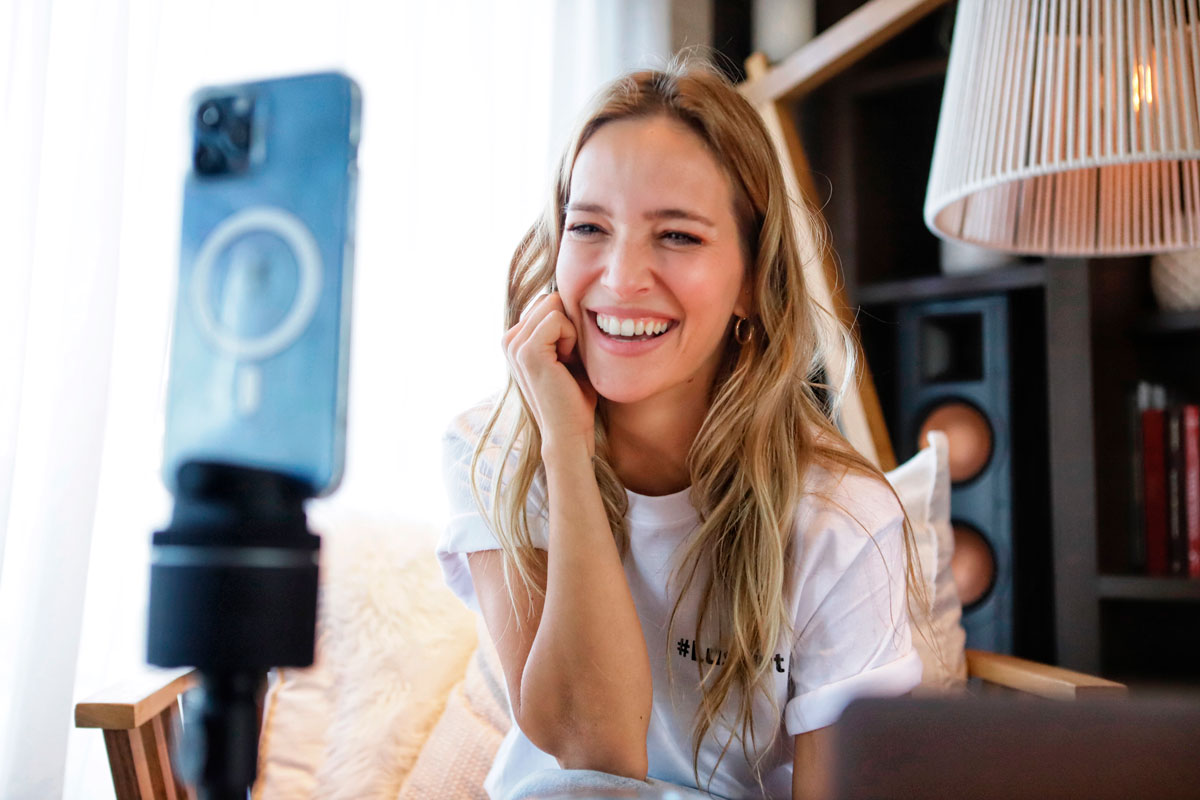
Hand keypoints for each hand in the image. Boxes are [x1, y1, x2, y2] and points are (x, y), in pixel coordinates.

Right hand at [503, 292, 596, 457]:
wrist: (569, 432)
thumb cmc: (574, 397)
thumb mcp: (567, 355)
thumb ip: (562, 328)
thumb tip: (572, 295)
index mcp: (515, 339)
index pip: (547, 302)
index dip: (567, 324)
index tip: (567, 357)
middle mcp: (509, 339)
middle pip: (550, 300)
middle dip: (568, 324)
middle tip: (569, 360)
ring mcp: (514, 344)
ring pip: (553, 305)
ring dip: (571, 332)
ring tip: (567, 363)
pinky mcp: (527, 350)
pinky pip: (557, 319)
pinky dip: (571, 338)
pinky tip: (567, 362)